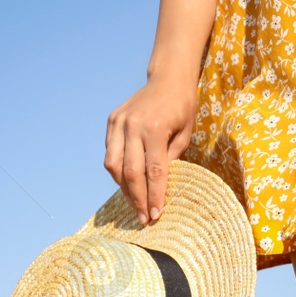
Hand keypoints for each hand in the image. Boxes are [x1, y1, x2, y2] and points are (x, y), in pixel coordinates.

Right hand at [104, 74, 198, 224]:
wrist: (169, 78)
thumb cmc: (182, 107)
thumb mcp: (184, 135)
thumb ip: (170, 160)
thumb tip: (157, 187)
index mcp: (154, 129)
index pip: (154, 171)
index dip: (154, 196)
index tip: (155, 215)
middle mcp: (133, 125)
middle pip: (131, 172)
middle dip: (137, 198)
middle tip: (142, 218)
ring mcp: (119, 122)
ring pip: (113, 164)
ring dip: (123, 187)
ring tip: (134, 202)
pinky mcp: (112, 120)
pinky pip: (110, 152)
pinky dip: (118, 170)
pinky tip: (128, 181)